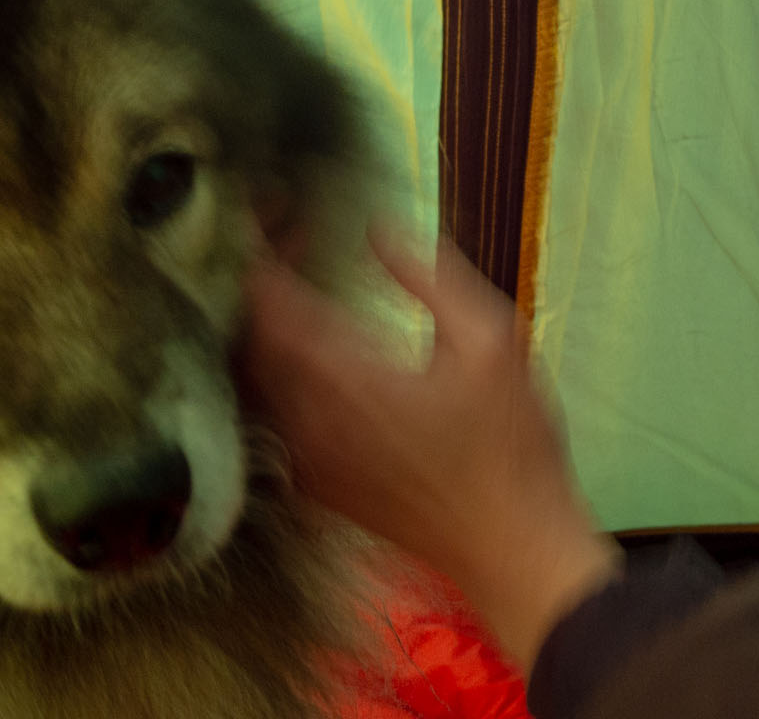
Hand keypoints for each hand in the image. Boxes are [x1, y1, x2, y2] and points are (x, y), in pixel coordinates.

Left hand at [240, 223, 621, 671]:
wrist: (512, 548)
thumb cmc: (512, 445)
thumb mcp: (493, 339)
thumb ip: (429, 275)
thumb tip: (378, 228)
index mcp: (345, 378)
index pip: (265, 297)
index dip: (259, 245)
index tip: (276, 210)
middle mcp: (307, 420)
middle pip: (246, 334)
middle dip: (260, 278)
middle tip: (295, 240)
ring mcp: (305, 458)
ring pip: (252, 375)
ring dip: (265, 324)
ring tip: (303, 287)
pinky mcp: (315, 483)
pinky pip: (270, 413)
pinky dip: (275, 370)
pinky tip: (315, 353)